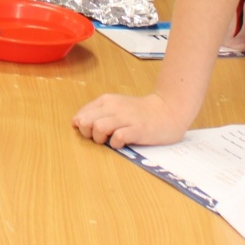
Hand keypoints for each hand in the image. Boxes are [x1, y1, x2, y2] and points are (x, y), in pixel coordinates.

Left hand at [72, 92, 188, 148]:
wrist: (168, 110)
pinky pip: (118, 137)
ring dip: (100, 139)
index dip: (82, 127)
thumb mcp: (116, 106)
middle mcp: (114, 107)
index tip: (92, 132)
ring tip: (110, 141)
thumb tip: (76, 122)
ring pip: (99, 128)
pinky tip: (122, 144)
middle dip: (87, 133)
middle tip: (99, 138)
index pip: (81, 115)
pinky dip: (116, 144)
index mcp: (107, 101)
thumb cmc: (140, 112)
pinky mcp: (138, 130)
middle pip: (85, 121)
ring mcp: (126, 118)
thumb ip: (96, 112)